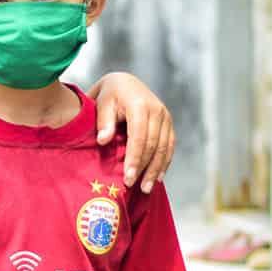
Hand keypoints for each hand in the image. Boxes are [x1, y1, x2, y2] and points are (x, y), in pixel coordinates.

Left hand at [90, 72, 175, 191]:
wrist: (124, 82)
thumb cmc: (108, 95)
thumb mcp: (101, 104)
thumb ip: (104, 122)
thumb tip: (103, 141)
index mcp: (139, 105)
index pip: (139, 137)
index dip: (134, 159)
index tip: (128, 177)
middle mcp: (157, 110)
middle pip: (153, 145)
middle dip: (145, 168)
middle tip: (136, 188)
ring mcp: (165, 116)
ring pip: (164, 147)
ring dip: (156, 169)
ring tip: (147, 188)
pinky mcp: (168, 122)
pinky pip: (169, 145)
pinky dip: (164, 162)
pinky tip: (158, 177)